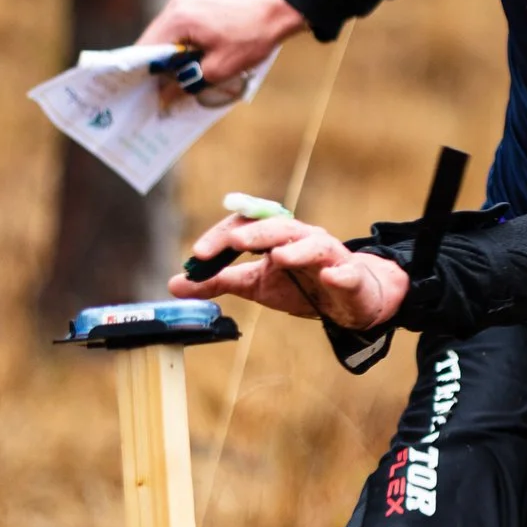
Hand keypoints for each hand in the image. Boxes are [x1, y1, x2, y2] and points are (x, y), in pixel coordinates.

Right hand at [136, 0, 307, 81]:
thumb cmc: (251, 40)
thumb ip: (186, 83)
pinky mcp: (194, 4)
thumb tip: (163, 97)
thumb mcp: (219, 69)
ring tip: (172, 80)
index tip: (139, 93)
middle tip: (156, 92)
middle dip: (154, 67)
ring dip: (167, 57)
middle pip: (152, 41)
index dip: (140, 73)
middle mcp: (176, 5)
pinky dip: (178, 45)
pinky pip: (176, 28)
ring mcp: (184, 2)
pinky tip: (186, 62)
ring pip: (164, 36)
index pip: (145, 49)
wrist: (276, 14)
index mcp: (178, 19)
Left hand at [168, 213, 409, 329]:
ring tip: (279, 257)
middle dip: (255, 233)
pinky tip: (330, 277)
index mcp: (276, 236)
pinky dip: (339, 274)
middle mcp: (302, 238)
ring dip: (295, 250)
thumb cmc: (300, 285)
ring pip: (313, 244)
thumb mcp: (255, 285)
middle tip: (233, 242)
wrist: (347, 300)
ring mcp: (329, 255)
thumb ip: (219, 281)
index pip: (246, 225)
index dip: (222, 236)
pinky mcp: (350, 277)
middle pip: (278, 227)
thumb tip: (176, 283)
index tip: (197, 254)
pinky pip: (347, 273)